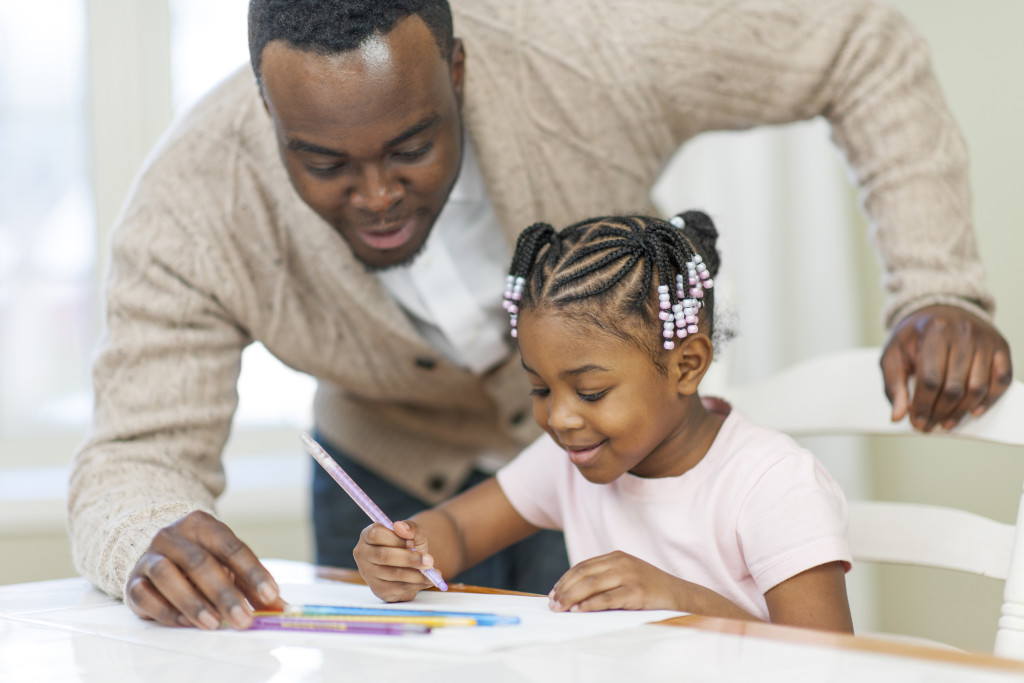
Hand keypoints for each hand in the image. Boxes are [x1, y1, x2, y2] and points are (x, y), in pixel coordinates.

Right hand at [125, 511, 283, 629]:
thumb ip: (250, 583)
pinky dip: (166, 611)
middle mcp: (172, 536)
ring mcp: (149, 557)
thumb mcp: (226, 563)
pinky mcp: (133, 581)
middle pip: (200, 562)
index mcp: (201, 524)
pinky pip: (146, 596)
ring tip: (214, 623)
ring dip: (193, 602)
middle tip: (244, 619)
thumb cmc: (199, 559)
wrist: (157, 553)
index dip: (253, 573)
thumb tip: (279, 607)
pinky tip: (186, 622)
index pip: (231, 547)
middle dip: (225, 594)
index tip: (270, 596)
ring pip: (168, 576)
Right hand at [354, 520, 435, 602]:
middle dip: (409, 559)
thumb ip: (410, 527)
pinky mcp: (378, 589)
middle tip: (430, 560)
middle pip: (383, 556)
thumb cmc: (410, 545)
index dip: (395, 539)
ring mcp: (369, 573)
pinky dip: (416, 584)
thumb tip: (400, 526)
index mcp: (368, 535)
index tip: (412, 543)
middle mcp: (364, 554)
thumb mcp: (414, 534)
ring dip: (416, 574)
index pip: (376, 534)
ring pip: (392, 573)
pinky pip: (398, 587)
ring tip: (432, 571)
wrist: (413, 564)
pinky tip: (428, 580)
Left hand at [547, 551, 684, 612]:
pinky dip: (589, 605)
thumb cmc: (651, 589)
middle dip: (564, 589)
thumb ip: (605, 578)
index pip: (582, 566)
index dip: (565, 580)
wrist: (681, 595)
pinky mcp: (637, 593)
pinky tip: (578, 610)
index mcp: (617, 556)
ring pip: (591, 585)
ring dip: (571, 597)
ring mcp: (629, 576)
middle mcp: (621, 562)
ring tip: (560, 608)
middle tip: (552, 604)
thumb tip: (574, 593)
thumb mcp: (627, 575)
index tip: (553, 593)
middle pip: (583, 574)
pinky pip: (607, 599)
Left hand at [881, 305, 1012, 430]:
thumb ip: (892, 384)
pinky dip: (990, 399)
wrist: (940, 309)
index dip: (923, 405)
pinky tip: (974, 411)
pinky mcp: (1001, 346)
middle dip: (940, 411)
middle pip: (955, 386)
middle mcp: (963, 332)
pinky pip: (1001, 378)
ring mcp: (985, 339)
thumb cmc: (914, 336)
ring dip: (962, 411)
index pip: (930, 378)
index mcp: (934, 331)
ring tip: (947, 422)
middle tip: (930, 425)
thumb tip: (898, 417)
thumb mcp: (893, 354)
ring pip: (978, 386)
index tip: (917, 422)